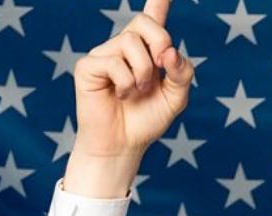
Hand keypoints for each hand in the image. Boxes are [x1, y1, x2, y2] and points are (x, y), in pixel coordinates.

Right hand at [65, 0, 194, 195]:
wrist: (124, 145)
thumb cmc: (147, 120)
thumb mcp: (176, 98)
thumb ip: (182, 73)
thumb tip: (169, 53)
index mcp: (148, 51)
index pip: (153, 18)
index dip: (159, 0)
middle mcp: (125, 47)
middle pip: (144, 22)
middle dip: (160, 41)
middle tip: (161, 66)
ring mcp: (104, 54)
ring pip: (130, 42)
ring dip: (143, 72)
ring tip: (137, 92)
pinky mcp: (88, 66)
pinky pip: (114, 62)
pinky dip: (126, 83)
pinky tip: (121, 96)